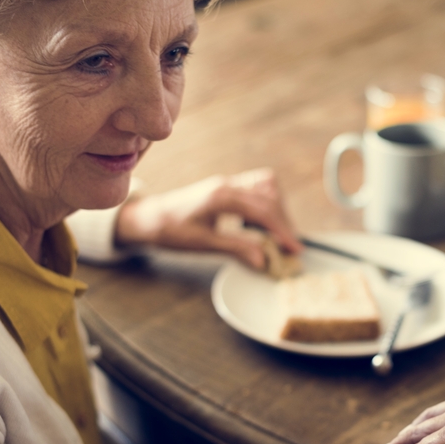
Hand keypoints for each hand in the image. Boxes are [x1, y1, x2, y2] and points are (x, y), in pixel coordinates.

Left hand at [114, 167, 301, 267]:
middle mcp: (227, 184)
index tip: (295, 248)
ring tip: (276, 235)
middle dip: (283, 221)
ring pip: (266, 186)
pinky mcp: (227, 187)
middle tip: (289, 246)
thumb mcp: (204, 244)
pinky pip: (257, 187)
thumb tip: (264, 261)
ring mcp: (227, 183)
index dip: (282, 231)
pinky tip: (260, 224)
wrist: (149, 217)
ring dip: (277, 209)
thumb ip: (236, 249)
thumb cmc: (171, 230)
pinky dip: (266, 204)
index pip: (263, 210)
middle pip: (270, 196)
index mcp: (221, 197)